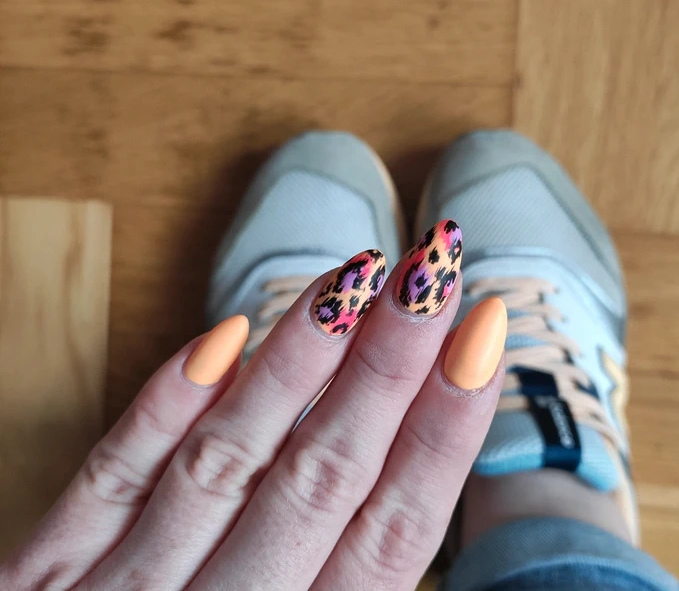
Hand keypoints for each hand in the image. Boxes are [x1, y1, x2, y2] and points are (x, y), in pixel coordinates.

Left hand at [1, 222, 505, 590]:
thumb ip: (357, 581)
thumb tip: (416, 476)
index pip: (395, 527)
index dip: (446, 427)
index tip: (483, 332)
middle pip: (325, 476)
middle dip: (388, 365)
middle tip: (435, 267)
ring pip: (227, 461)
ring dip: (294, 365)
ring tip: (352, 276)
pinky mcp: (47, 579)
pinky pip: (106, 486)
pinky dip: (161, 411)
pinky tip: (219, 338)